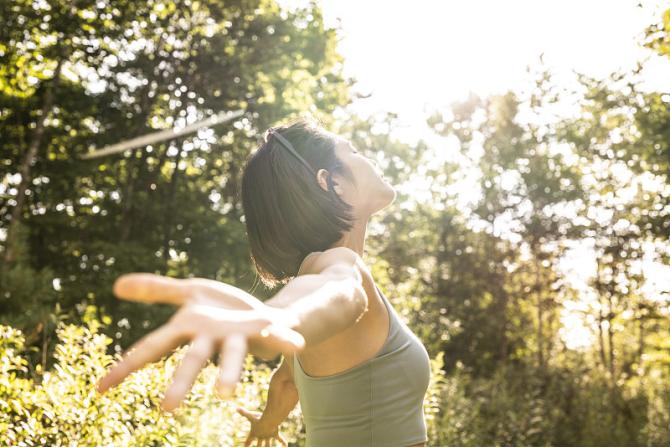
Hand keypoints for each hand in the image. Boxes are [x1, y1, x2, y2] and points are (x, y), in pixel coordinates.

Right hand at [96, 274, 304, 411]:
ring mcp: (240, 337)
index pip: (151, 347)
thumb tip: (117, 284)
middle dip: (180, 382)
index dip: (125, 366)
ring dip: (229, 373)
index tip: (98, 390)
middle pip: (192, 360)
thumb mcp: (190, 293)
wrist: (262, 313)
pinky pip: (278, 334)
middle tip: (166, 409)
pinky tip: (299, 346)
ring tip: (224, 394)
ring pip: (233, 356)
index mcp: (189, 330)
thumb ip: (157, 290)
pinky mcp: (266, 330)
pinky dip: (286, 339)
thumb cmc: (220, 309)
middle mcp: (212, 339)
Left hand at [236, 406, 287, 446]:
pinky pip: (280, 439)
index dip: (246, 445)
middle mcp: (261, 436)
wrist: (269, 420)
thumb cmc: (258, 418)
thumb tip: (236, 407)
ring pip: (268, 445)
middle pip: (259, 446)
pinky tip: (285, 446)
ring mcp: (268, 436)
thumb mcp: (250, 415)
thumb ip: (243, 412)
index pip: (248, 441)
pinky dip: (283, 442)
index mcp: (254, 433)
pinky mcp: (275, 434)